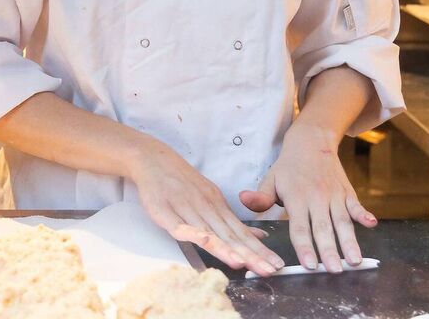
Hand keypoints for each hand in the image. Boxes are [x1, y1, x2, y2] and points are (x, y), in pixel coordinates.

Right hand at [128, 139, 285, 276]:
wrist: (153, 159)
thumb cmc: (181, 182)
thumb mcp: (212, 196)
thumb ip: (232, 220)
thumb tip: (259, 236)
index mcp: (218, 206)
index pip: (241, 232)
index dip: (259, 250)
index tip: (275, 264)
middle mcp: (206, 207)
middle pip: (230, 236)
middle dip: (251, 254)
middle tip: (270, 269)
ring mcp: (186, 208)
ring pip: (208, 233)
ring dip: (226, 249)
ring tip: (244, 263)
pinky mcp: (164, 211)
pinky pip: (179, 225)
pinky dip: (192, 233)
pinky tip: (204, 242)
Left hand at [239, 124, 376, 272]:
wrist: (311, 141)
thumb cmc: (288, 167)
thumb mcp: (271, 179)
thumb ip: (261, 196)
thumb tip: (243, 200)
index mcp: (296, 197)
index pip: (299, 227)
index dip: (304, 247)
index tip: (309, 265)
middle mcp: (316, 197)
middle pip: (323, 228)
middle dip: (329, 251)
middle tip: (334, 271)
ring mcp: (334, 195)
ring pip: (342, 221)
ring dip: (349, 241)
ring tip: (355, 261)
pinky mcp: (347, 192)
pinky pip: (356, 205)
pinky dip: (364, 214)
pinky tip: (371, 224)